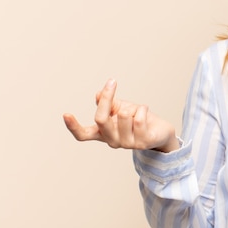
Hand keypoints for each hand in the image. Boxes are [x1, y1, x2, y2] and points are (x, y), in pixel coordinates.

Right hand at [63, 79, 179, 151]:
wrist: (161, 132)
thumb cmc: (139, 119)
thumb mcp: (121, 108)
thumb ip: (109, 104)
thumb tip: (99, 94)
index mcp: (103, 133)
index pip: (83, 134)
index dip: (73, 126)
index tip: (66, 114)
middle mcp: (112, 141)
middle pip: (101, 119)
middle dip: (107, 98)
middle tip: (112, 82)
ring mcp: (127, 144)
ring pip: (123, 116)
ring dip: (132, 107)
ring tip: (137, 110)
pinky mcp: (143, 142)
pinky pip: (139, 118)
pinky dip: (142, 109)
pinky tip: (145, 111)